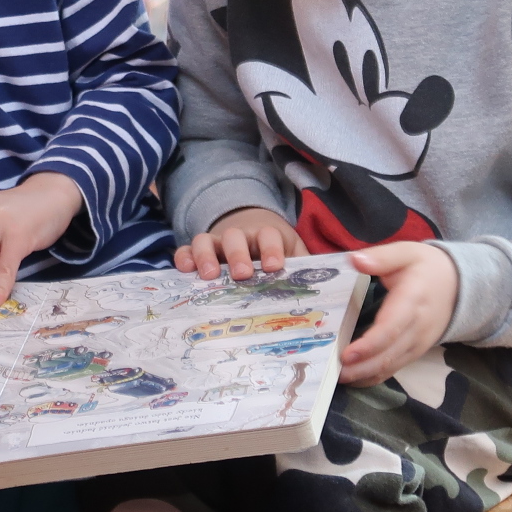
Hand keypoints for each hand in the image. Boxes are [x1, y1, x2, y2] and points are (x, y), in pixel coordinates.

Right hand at [176, 207, 303, 279]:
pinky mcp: (197, 251)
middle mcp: (238, 235)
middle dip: (238, 254)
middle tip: (242, 274)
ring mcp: (215, 242)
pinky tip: (185, 272)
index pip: (268, 235)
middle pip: (234, 236)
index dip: (271, 249)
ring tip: (209, 276)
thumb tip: (328, 283)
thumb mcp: (292, 252)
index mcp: (265, 234)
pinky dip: (183, 258)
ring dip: (206, 256)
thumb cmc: (275, 250)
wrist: (251, 228)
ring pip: (205, 240)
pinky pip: (185, 250)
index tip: (273, 267)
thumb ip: (304, 265)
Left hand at [340, 242, 457, 384]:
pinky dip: (375, 376)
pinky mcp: (416, 351)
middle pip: (389, 354)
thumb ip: (381, 257)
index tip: (347, 354)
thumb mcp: (407, 252)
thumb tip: (354, 260)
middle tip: (333, 372)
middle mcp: (417, 327)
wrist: (459, 284)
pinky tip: (355, 379)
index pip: (391, 328)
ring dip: (365, 374)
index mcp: (413, 300)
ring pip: (391, 365)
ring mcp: (418, 343)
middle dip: (361, 367)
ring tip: (338, 377)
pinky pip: (395, 367)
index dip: (369, 345)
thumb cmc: (427, 267)